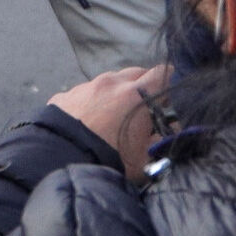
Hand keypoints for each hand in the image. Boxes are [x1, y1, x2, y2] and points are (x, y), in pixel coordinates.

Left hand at [50, 65, 170, 181]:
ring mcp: (85, 87)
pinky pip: (83, 93)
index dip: (170, 79)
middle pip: (135, 73)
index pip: (162, 73)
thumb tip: (174, 131)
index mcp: (137, 94)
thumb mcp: (146, 158)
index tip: (171, 89)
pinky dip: (90, 102)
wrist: (61, 162)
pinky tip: (88, 121)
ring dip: (115, 92)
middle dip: (144, 85)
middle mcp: (111, 83)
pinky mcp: (64, 96)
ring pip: (108, 81)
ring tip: (114, 115)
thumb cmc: (109, 162)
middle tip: (145, 104)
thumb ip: (163, 141)